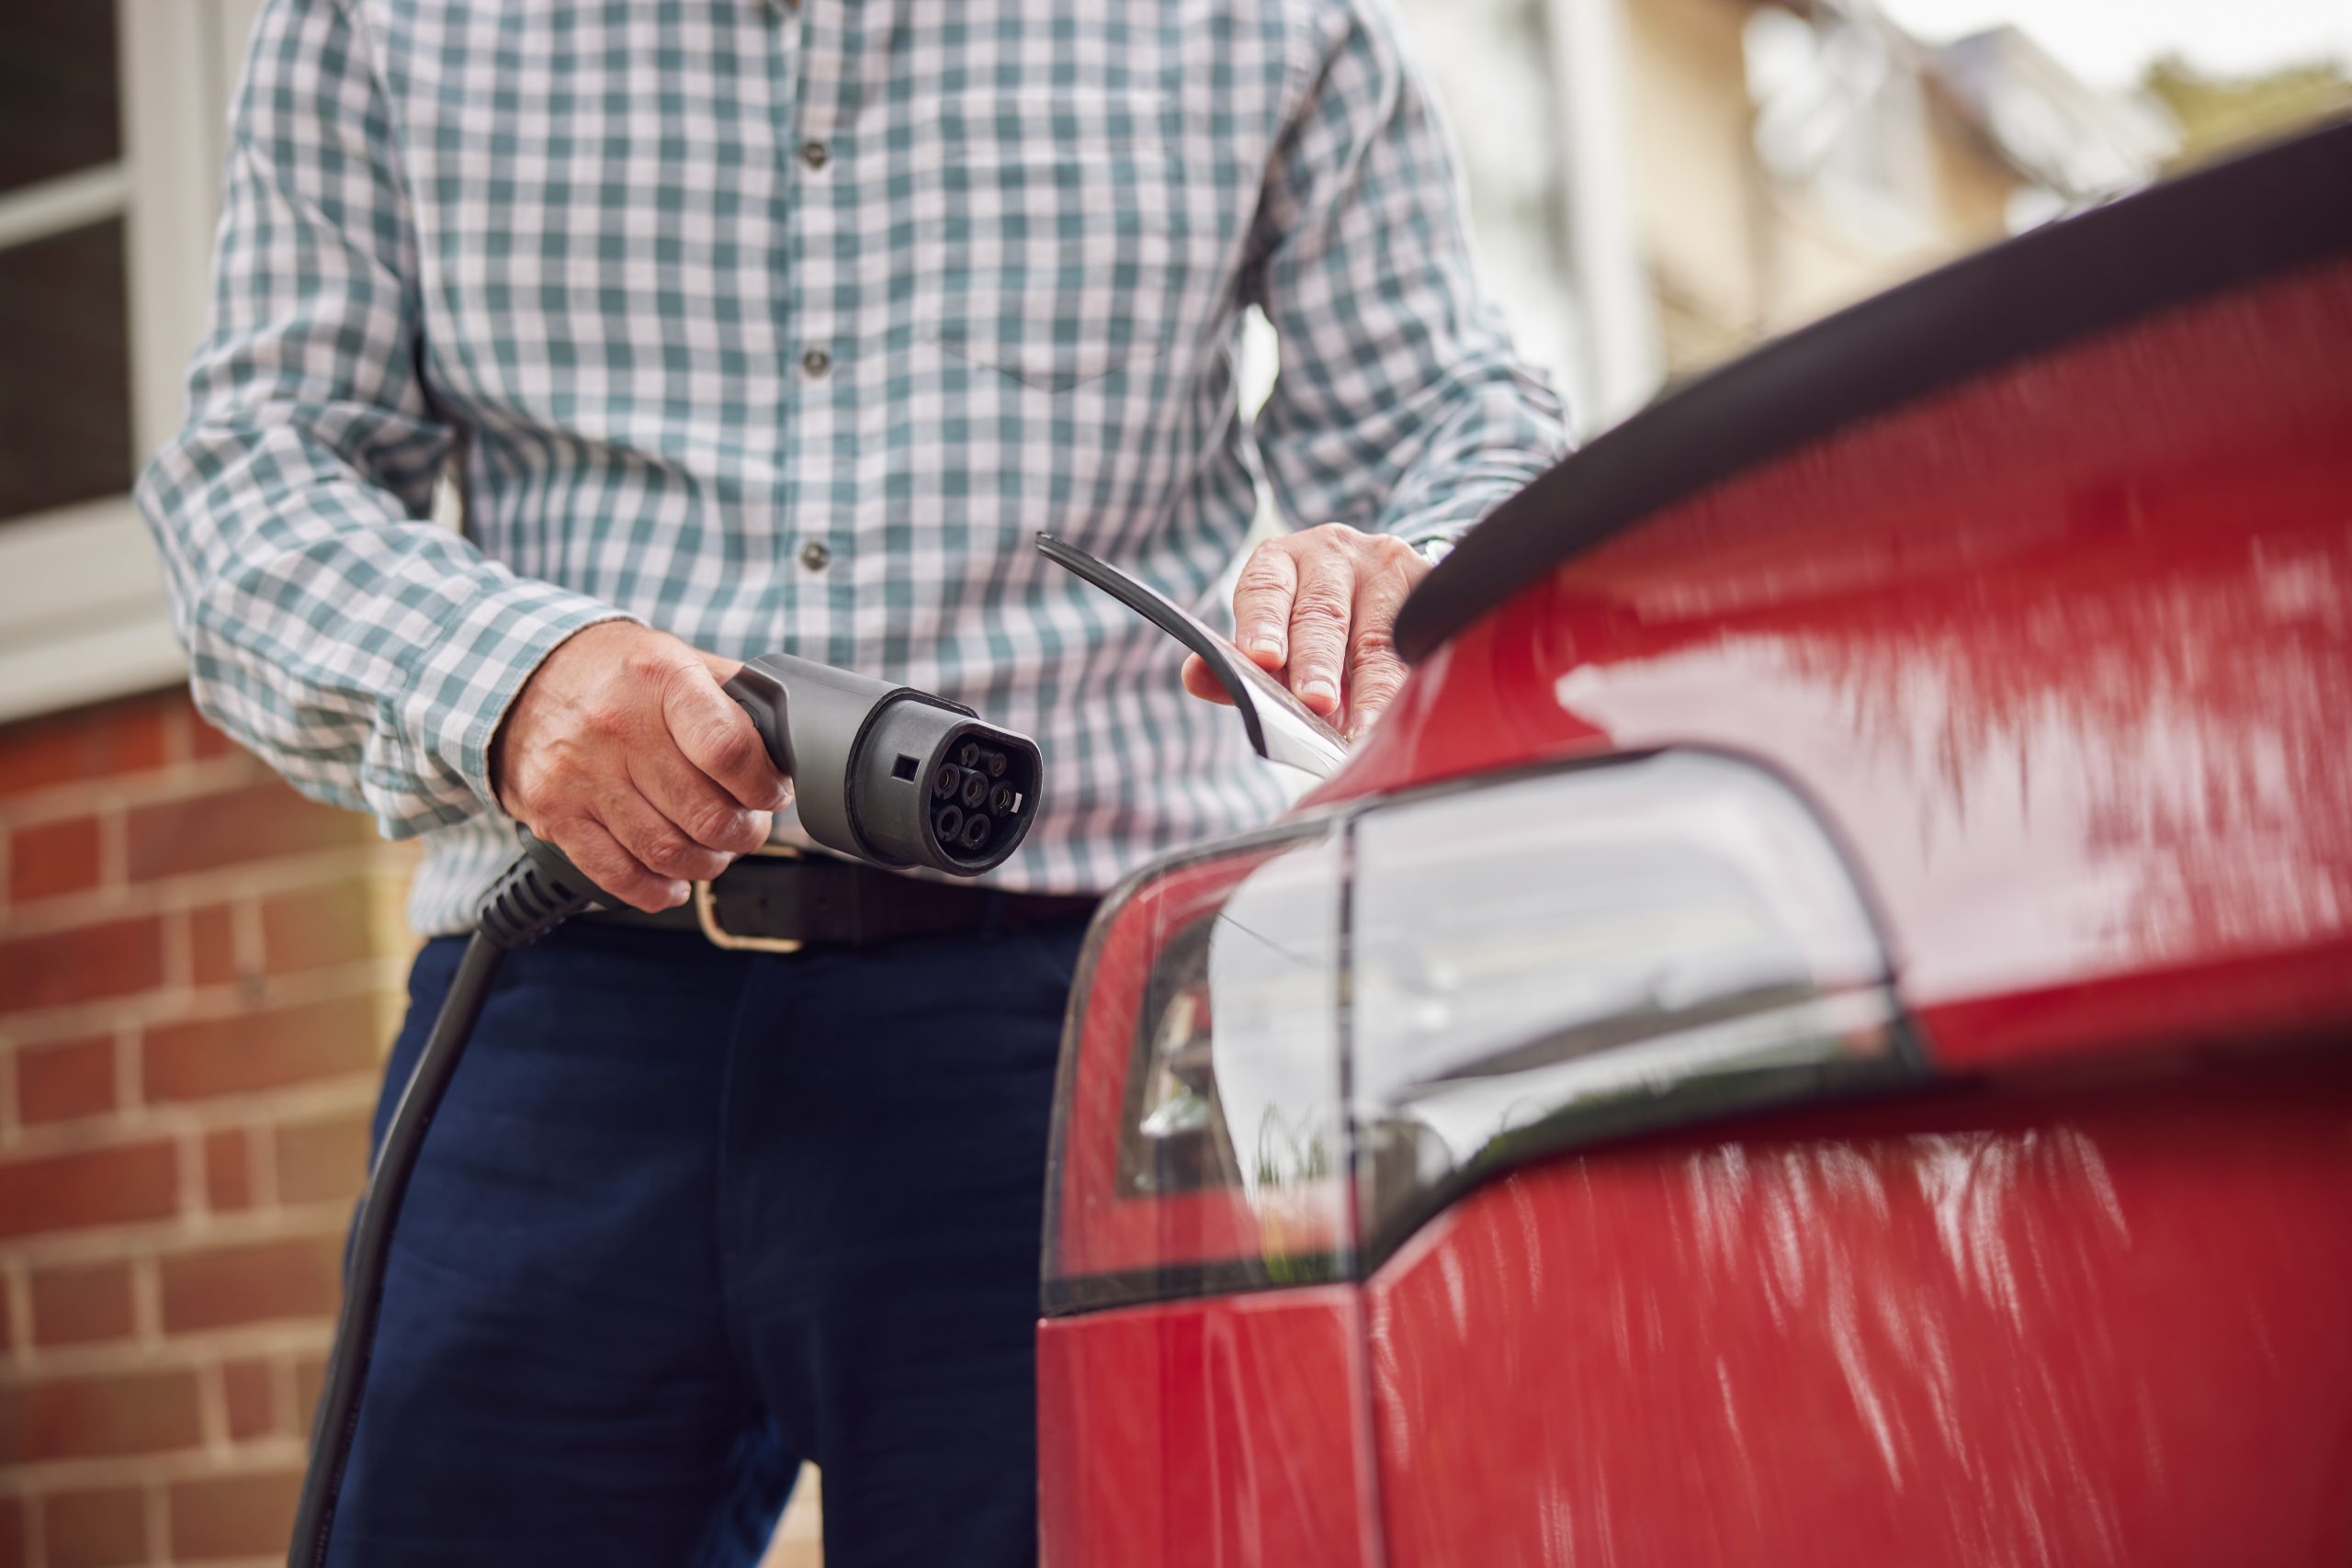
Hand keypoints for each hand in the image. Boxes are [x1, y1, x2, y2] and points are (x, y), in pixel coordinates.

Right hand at [490, 622, 790, 911]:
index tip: (770, 792)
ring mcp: (580, 776)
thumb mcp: (678, 658)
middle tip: (747, 828)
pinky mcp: (554, 815)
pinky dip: (655, 891)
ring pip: (665, 851)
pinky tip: (674, 882)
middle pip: (703, 814)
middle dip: (742, 834)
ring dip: (706, 864)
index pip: (729, 750)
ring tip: (715, 851)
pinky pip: (615, 874)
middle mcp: (616, 728)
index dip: (762, 785)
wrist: (523, 676)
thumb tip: (789, 741)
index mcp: (660, 681)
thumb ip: (735, 695)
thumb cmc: (616, 673)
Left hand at [1181, 524, 1430, 741]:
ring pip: (1379, 633)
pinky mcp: (1431, 585)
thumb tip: (1197, 677)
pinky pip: (1425, 637)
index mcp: (1282, 561)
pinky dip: (1413, 679)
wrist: (1383, 589)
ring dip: (1372, 687)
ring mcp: (1387, 566)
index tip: (1262, 659)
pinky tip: (1409, 711)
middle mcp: (1334, 553)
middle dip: (1318, 663)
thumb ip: (1236, 664)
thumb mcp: (1272, 635)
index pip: (1265, 589)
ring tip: (1364, 728)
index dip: (1262, 624)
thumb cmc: (1313, 623)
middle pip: (1323, 613)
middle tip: (1315, 703)